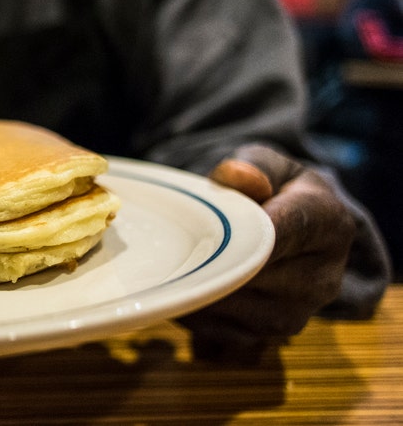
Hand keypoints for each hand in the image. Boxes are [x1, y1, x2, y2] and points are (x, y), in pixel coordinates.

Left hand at [177, 144, 353, 361]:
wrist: (292, 228)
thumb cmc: (274, 189)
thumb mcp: (268, 165)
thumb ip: (253, 167)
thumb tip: (236, 176)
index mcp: (330, 225)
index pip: (280, 233)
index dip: (238, 234)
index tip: (202, 231)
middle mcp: (324, 277)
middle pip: (253, 277)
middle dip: (211, 264)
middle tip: (172, 251)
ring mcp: (300, 313)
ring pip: (237, 312)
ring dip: (199, 294)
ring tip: (174, 270)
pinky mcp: (273, 336)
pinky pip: (226, 334)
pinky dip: (198, 316)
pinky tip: (183, 291)